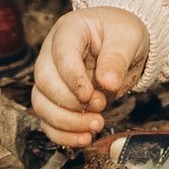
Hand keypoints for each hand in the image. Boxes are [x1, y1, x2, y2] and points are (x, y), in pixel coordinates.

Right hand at [32, 6, 149, 146]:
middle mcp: (52, 52)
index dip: (73, 78)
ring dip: (66, 122)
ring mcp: (51, 77)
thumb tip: (108, 83)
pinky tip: (84, 138)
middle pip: (44, 81)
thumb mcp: (128, 37)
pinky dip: (62, 134)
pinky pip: (47, 120)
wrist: (123, 44)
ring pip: (41, 103)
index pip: (61, 54)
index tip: (90, 94)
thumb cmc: (122, 33)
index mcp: (69, 30)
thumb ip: (117, 58)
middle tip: (100, 107)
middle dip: (70, 102)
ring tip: (95, 125)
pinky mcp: (55, 99)